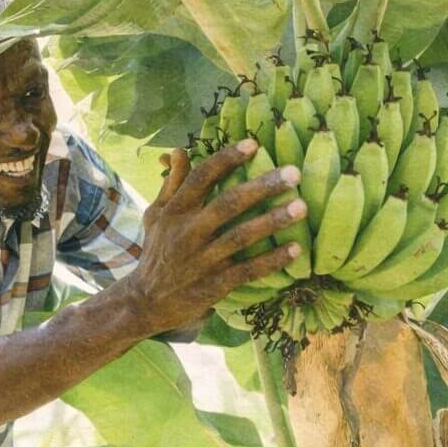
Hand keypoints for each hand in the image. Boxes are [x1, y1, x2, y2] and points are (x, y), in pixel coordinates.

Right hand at [122, 139, 306, 335]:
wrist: (147, 302)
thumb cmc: (157, 252)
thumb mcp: (156, 216)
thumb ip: (171, 184)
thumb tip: (178, 150)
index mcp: (176, 211)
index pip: (202, 178)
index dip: (227, 159)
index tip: (253, 144)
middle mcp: (188, 232)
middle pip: (227, 204)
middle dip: (261, 187)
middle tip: (293, 173)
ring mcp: (202, 260)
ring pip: (240, 237)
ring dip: (272, 221)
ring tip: (300, 207)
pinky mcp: (213, 285)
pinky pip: (247, 271)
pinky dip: (271, 261)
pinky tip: (295, 250)